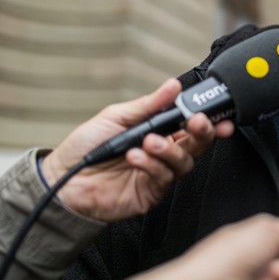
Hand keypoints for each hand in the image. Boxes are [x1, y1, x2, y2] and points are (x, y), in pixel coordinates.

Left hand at [41, 78, 234, 221]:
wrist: (62, 179)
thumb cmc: (86, 146)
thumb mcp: (117, 116)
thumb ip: (149, 105)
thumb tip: (173, 86)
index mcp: (160, 132)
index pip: (192, 125)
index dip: (209, 121)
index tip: (216, 115)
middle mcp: (164, 153)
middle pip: (197, 144)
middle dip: (202, 133)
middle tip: (196, 123)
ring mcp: (158, 174)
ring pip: (184, 162)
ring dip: (169, 150)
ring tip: (148, 142)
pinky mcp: (150, 194)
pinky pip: (163, 178)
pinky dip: (151, 165)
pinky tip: (135, 157)